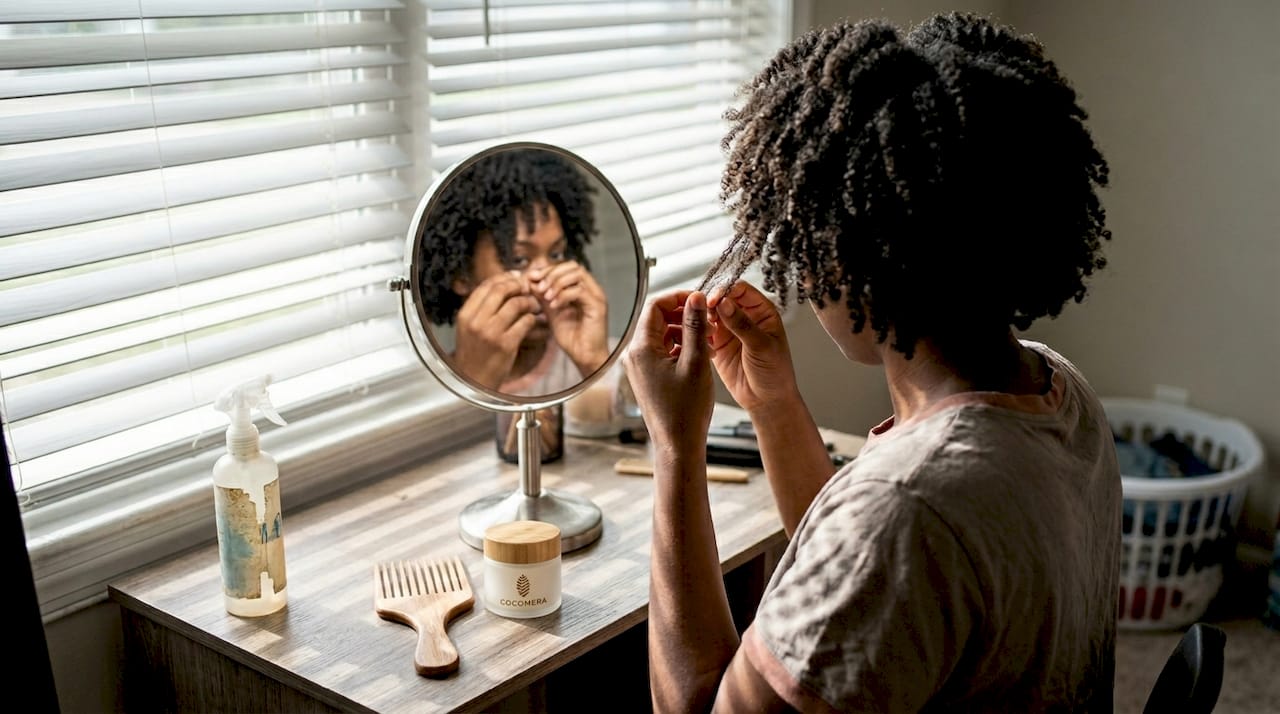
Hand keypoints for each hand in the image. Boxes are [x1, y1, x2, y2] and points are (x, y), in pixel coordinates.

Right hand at [452, 271, 540, 389]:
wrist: (474, 383)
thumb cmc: (474, 354)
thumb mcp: (469, 328)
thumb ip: (481, 308)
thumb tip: (501, 285)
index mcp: (466, 315)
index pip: (486, 286)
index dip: (503, 278)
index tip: (515, 278)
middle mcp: (477, 322)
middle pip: (501, 290)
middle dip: (517, 286)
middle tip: (527, 288)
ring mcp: (492, 333)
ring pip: (516, 304)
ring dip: (528, 301)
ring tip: (533, 305)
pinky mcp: (507, 345)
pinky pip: (525, 321)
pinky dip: (532, 318)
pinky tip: (534, 320)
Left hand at [528, 261, 608, 377]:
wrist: (584, 358)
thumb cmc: (571, 338)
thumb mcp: (551, 313)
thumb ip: (543, 296)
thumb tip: (531, 280)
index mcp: (582, 288)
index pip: (566, 267)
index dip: (547, 269)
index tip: (531, 278)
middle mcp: (592, 289)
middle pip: (572, 265)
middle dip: (552, 273)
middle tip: (538, 287)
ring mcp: (596, 296)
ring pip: (577, 274)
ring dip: (557, 283)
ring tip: (546, 297)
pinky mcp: (598, 306)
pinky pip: (579, 291)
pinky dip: (563, 296)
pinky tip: (554, 306)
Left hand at [622, 290, 714, 453]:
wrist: (678, 446)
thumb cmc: (686, 410)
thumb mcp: (695, 362)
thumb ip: (695, 326)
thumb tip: (695, 296)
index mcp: (641, 349)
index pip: (655, 306)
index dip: (678, 298)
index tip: (700, 300)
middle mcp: (636, 355)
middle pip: (658, 319)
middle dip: (685, 315)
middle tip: (709, 320)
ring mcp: (641, 367)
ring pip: (663, 335)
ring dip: (686, 332)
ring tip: (709, 341)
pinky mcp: (649, 377)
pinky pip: (664, 351)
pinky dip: (682, 347)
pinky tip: (701, 355)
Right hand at [706, 281, 800, 413]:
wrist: (766, 400)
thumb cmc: (775, 373)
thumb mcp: (761, 346)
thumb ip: (742, 324)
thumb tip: (724, 303)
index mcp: (762, 311)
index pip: (741, 290)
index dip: (726, 290)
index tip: (714, 299)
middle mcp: (745, 317)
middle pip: (723, 298)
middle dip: (710, 301)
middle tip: (701, 309)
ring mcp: (729, 329)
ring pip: (711, 312)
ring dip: (703, 315)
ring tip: (699, 325)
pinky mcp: (717, 343)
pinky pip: (703, 330)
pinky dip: (698, 330)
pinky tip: (697, 336)